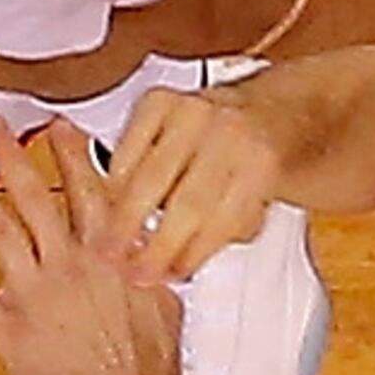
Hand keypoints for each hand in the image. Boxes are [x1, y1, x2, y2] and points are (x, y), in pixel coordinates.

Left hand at [0, 118, 201, 374]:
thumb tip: (139, 232)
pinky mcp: (9, 327)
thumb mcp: (162, 291)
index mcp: (107, 251)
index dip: (67, 151)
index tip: (52, 124)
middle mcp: (66, 263)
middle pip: (33, 195)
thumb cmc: (149, 359)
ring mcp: (33, 293)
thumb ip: (142, 255)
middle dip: (10, 154)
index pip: (85, 187)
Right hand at [98, 84, 293, 281]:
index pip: (220, 221)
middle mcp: (228, 133)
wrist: (264, 107)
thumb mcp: (264, 200)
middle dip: (154, 244)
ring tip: (109, 245)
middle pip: (185, 201)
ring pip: (150, 174)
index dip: (188, 254)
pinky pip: (127, 145)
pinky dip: (117, 177)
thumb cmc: (258, 161)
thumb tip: (178, 266)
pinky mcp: (160, 99)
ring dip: (126, 217)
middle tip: (131, 270)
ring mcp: (193, 112)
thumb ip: (229, 231)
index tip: (165, 276)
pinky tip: (113, 200)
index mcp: (261, 164)